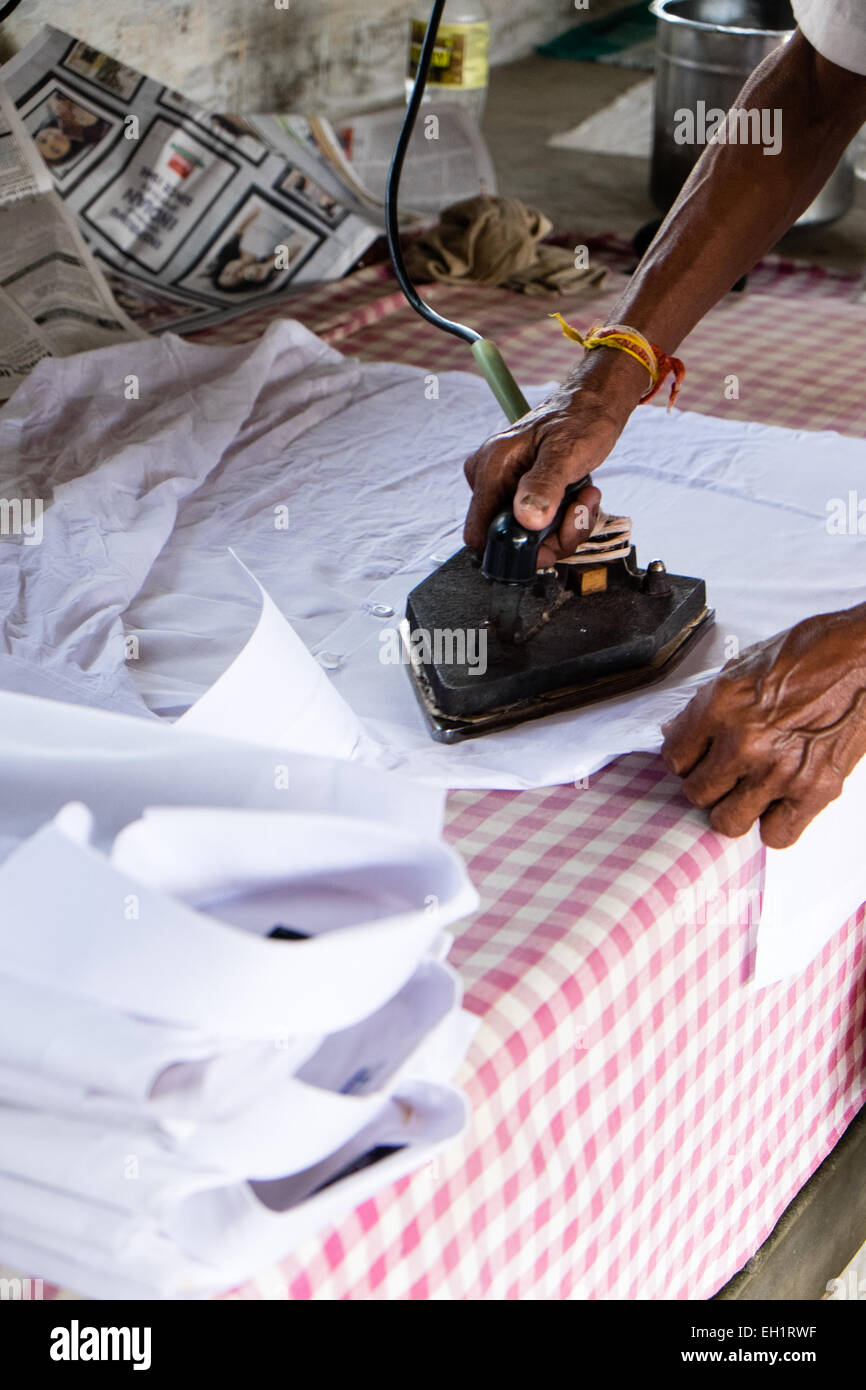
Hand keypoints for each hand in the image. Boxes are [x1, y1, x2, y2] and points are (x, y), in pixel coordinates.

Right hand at [463, 383, 624, 566]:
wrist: (595, 402)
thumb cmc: (580, 417)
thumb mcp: (566, 452)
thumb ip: (544, 485)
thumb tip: (526, 519)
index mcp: (490, 469)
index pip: (480, 534)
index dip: (514, 548)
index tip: (548, 539)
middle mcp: (491, 481)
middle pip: (511, 540)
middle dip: (551, 536)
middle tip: (579, 508)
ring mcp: (506, 488)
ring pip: (530, 536)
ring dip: (565, 527)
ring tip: (586, 496)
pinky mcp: (523, 492)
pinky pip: (540, 524)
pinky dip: (565, 519)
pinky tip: (581, 495)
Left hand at [661, 607, 865, 847]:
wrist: (863, 657)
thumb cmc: (811, 653)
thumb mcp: (742, 666)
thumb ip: (705, 705)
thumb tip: (676, 731)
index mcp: (721, 706)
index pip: (675, 758)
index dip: (684, 760)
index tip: (696, 758)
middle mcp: (746, 742)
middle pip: (697, 793)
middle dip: (706, 785)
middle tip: (722, 773)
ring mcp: (780, 770)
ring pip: (728, 821)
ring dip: (733, 808)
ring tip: (746, 791)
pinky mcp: (815, 790)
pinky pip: (777, 835)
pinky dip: (774, 825)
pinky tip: (776, 803)